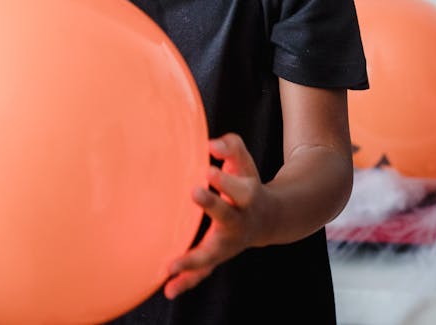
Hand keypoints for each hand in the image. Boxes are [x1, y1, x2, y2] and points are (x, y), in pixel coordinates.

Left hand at [164, 133, 270, 298]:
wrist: (267, 218)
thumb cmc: (246, 182)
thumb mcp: (243, 160)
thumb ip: (230, 145)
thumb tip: (211, 145)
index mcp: (247, 196)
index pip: (238, 187)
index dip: (225, 179)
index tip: (209, 168)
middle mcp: (239, 221)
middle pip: (227, 216)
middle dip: (212, 205)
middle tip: (195, 191)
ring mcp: (228, 243)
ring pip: (212, 254)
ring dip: (192, 260)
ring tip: (171, 265)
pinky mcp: (216, 256)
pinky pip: (202, 272)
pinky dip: (186, 281)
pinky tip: (168, 289)